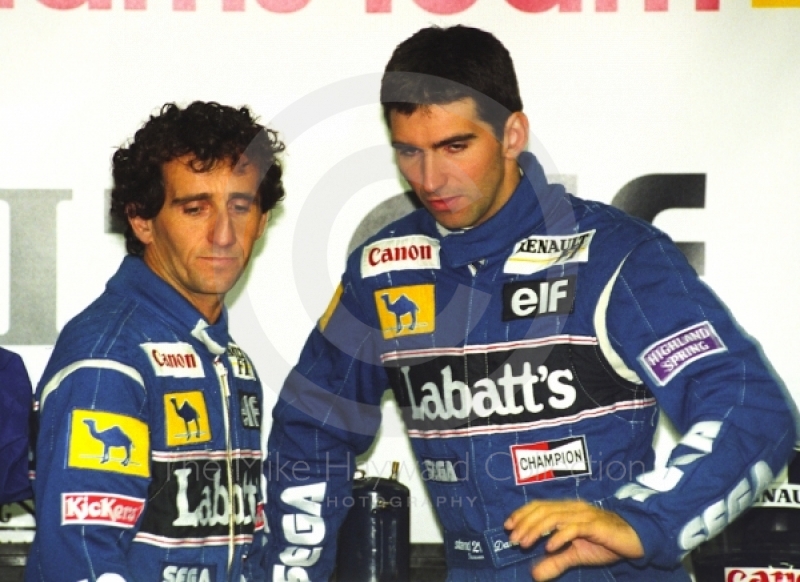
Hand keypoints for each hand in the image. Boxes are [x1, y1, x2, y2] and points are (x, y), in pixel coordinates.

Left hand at [504, 500, 643, 580]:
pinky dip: (560, 536)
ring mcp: (584, 515)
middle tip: (513, 538)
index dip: (521, 513)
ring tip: (525, 543)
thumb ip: (556, 561)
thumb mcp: (576, 554)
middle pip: (543, 510)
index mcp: (567, 509)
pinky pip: (574, 528)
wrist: (634, 539)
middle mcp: (573, 508)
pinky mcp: (596, 525)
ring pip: (554, 517)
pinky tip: (550, 547)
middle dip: (524, 523)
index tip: (507, 526)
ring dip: (536, 529)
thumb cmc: (605, 542)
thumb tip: (534, 575)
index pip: (539, 506)